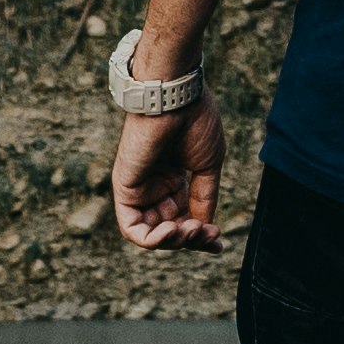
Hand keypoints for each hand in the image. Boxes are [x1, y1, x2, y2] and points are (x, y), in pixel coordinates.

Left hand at [112, 92, 223, 253]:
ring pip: (152, 234)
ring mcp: (139, 189)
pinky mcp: (124, 190)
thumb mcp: (207, 167)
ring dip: (175, 241)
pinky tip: (173, 231)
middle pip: (171, 230)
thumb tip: (204, 228)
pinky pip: (132, 229)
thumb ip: (203, 199)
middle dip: (191, 239)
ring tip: (192, 231)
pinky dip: (152, 239)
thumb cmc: (194, 122)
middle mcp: (155, 185)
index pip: (185, 218)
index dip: (201, 236)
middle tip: (208, 235)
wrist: (176, 99)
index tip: (219, 244)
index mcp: (174, 178)